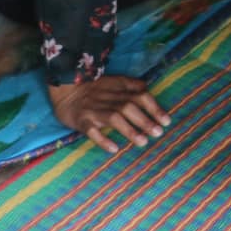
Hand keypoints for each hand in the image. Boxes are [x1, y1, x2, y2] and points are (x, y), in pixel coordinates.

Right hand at [48, 76, 169, 153]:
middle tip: (158, 133)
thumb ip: (130, 85)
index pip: (140, 96)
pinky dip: (102, 139)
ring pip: (113, 118)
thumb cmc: (93, 88)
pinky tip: (114, 149)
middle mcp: (107, 98)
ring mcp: (93, 110)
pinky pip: (91, 130)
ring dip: (129, 130)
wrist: (64, 90)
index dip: (154, 108)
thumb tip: (147, 88)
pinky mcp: (81, 121)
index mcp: (118, 88)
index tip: (167, 121)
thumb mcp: (113, 81)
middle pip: (129, 107)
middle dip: (145, 120)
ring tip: (143, 142)